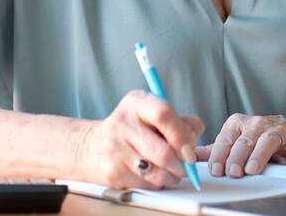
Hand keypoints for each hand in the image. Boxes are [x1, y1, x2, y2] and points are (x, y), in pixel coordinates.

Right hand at [74, 90, 203, 189]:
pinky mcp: (112, 171)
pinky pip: (146, 184)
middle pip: (164, 151)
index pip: (163, 113)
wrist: (92, 147)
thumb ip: (179, 121)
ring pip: (157, 172)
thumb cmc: (133, 130)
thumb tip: (194, 137)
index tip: (190, 149)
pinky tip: (153, 174)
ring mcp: (115, 148)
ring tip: (172, 171)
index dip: (182, 134)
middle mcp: (122, 122)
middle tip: (186, 166)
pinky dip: (157, 183)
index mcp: (136, 102)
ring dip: (172, 176)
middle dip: (182, 164)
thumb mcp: (152, 114)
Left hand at [195, 113, 285, 177]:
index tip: (216, 170)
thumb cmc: (263, 142)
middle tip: (232, 172)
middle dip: (237, 156)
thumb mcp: (238, 143)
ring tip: (253, 168)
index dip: (219, 154)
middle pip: (245, 139)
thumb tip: (190, 155)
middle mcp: (259, 124)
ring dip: (260, 154)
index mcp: (240, 124)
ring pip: (268, 139)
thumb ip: (216, 150)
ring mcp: (282, 130)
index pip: (226, 138)